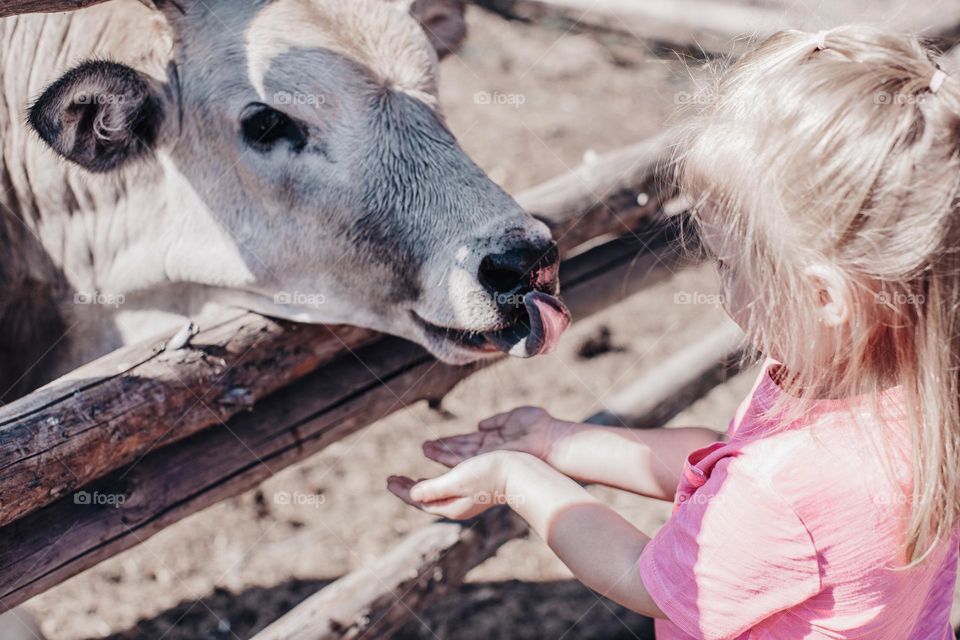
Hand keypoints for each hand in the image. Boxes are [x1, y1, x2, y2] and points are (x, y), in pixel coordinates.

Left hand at [387, 451, 519, 519]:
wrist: (520, 473)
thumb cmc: (488, 475)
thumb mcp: (457, 480)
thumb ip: (433, 489)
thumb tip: (411, 496)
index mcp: (451, 506)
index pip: (419, 501)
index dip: (402, 491)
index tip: (388, 480)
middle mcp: (457, 506)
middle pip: (426, 499)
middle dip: (408, 489)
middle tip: (392, 479)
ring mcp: (466, 499)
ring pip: (436, 494)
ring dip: (420, 485)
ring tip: (409, 480)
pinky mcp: (475, 490)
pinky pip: (447, 487)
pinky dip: (435, 482)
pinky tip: (436, 476)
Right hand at [423, 406, 571, 467]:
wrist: (550, 440)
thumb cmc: (538, 427)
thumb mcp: (514, 417)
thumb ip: (497, 421)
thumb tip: (480, 424)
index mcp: (494, 440)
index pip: (468, 442)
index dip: (452, 441)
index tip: (438, 441)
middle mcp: (488, 451)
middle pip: (460, 451)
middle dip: (442, 449)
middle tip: (424, 447)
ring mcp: (487, 457)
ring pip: (458, 456)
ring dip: (441, 453)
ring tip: (425, 449)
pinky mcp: (487, 460)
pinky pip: (463, 459)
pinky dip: (448, 456)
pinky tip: (436, 453)